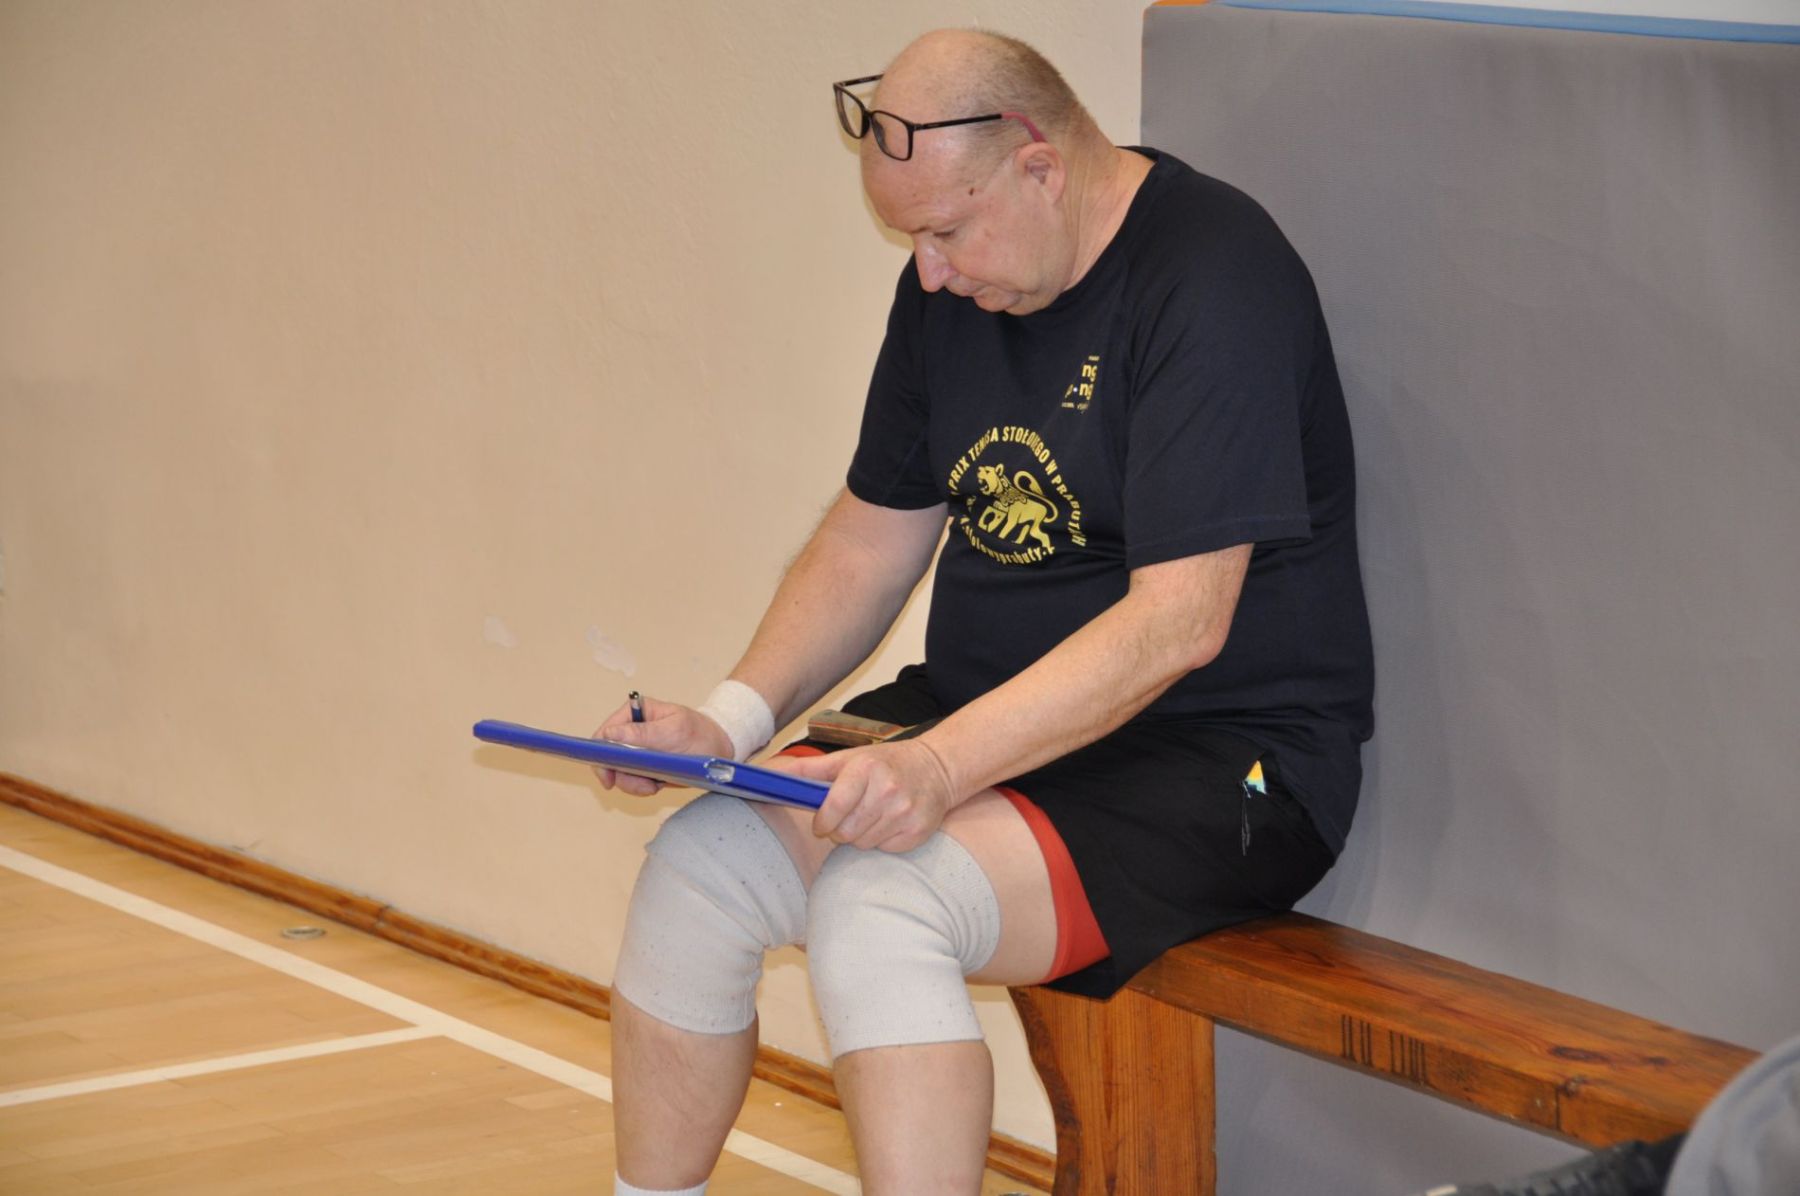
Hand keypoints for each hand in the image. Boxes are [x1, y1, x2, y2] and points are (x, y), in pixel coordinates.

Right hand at [590, 696, 734, 796]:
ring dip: (633, 783)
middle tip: (643, 786)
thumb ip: (642, 733)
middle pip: (608, 756)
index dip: (600, 754)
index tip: (607, 776)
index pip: (605, 732)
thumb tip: (610, 734)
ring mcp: (636, 749)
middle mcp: (632, 731)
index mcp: (635, 713)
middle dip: (621, 775)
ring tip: (654, 785)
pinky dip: (641, 787)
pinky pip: (632, 780)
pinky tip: (656, 785)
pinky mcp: (644, 766)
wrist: (719, 750)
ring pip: (619, 772)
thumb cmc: (699, 733)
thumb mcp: (673, 731)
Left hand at [774, 738, 959, 852]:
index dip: (822, 821)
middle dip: (840, 828)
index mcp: (866, 768)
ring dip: (860, 835)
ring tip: (872, 815)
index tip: (822, 823)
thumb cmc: (884, 764)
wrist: (936, 768)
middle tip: (851, 814)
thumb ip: (806, 769)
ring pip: (862, 843)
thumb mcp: (846, 759)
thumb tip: (768, 773)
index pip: (833, 807)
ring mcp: (905, 812)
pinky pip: (884, 849)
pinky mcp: (918, 831)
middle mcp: (888, 789)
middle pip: (845, 832)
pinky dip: (882, 840)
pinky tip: (889, 822)